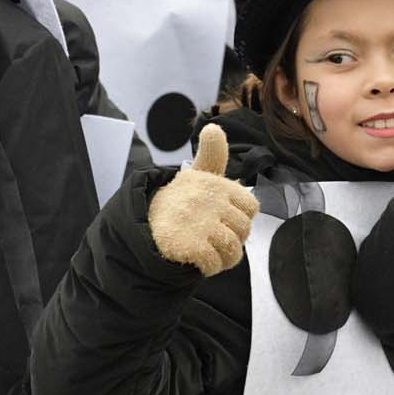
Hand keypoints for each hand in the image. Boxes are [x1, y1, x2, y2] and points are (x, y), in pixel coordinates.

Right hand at [148, 123, 258, 276]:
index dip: (242, 218)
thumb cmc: (182, 199)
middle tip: (217, 239)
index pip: (250, 207)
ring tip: (213, 253)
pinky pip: (214, 263)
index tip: (225, 219)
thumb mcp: (197, 174)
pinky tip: (201, 261)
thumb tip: (214, 127)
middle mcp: (207, 200)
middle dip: (235, 240)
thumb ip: (213, 155)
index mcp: (214, 183)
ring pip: (232, 249)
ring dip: (226, 258)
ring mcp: (197, 222)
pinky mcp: (187, 244)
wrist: (143, 223)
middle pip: (243, 230)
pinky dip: (211, 268)